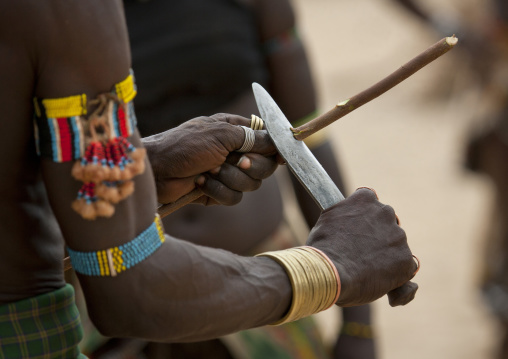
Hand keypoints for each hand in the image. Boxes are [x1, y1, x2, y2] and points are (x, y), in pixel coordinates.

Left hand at [142, 113, 278, 204]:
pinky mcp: (218, 192)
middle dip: (251, 166)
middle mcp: (234, 151)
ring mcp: (227, 173)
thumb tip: (278, 141)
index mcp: (236, 131)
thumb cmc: (185, 145)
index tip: (279, 157)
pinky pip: (234, 198)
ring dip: (230, 179)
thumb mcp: (221, 135)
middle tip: (236, 162)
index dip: (274, 149)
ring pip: (250, 184)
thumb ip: (252, 137)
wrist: (157, 171)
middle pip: (264, 166)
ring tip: (209, 171)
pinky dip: (218, 191)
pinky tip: (201, 183)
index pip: (266, 140)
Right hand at [307, 188, 417, 306]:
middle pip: (386, 222)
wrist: (330, 272)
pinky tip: (380, 281)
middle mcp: (386, 212)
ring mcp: (398, 235)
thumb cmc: (323, 249)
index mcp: (365, 198)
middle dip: (377, 235)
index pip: (370, 201)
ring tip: (366, 269)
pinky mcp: (405, 259)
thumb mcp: (328, 221)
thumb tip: (349, 221)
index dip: (364, 217)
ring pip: (396, 244)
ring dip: (386, 254)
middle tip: (361, 251)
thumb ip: (343, 215)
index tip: (357, 228)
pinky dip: (396, 274)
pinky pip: (405, 266)